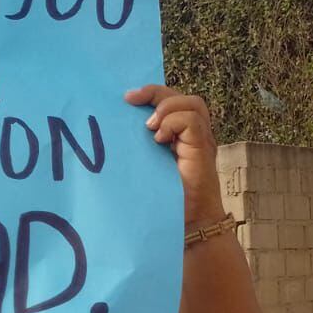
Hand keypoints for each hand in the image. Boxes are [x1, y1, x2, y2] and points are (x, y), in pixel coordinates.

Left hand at [125, 85, 225, 226]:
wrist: (187, 221)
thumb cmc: (162, 198)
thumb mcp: (143, 166)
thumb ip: (136, 147)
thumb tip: (109, 132)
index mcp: (176, 134)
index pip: (169, 100)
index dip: (150, 93)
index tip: (125, 98)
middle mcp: (191, 133)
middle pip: (181, 96)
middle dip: (156, 92)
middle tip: (131, 100)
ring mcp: (200, 140)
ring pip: (192, 103)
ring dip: (167, 107)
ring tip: (149, 126)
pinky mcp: (203, 148)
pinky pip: (193, 121)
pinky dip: (175, 123)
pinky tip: (159, 139)